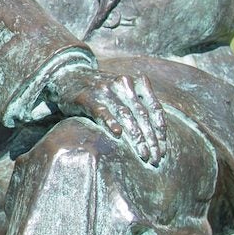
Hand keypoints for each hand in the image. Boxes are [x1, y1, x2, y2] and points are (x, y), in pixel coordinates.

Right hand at [44, 54, 170, 167]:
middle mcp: (123, 83)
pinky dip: (111, 122)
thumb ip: (140, 105)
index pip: (154, 109)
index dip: (161, 132)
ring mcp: (105, 89)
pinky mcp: (88, 97)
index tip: (164, 150)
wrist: (70, 75)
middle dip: (151, 140)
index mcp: (136, 82)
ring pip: (126, 115)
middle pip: (142, 115)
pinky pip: (102, 111)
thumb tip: (159, 135)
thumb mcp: (124, 91)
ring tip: (143, 154)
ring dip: (136, 137)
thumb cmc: (103, 90)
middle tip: (155, 159)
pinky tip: (118, 134)